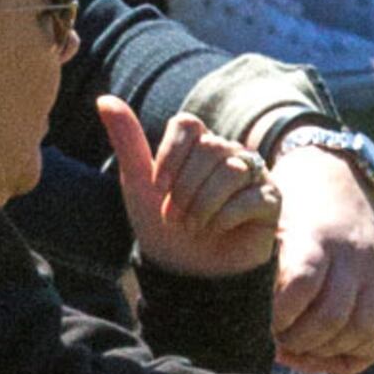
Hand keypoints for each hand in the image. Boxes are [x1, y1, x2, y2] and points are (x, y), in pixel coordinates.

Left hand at [99, 92, 278, 282]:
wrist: (186, 274)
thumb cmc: (162, 227)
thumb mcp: (138, 184)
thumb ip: (126, 140)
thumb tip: (103, 99)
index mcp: (198, 143)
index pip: (187, 124)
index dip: (170, 156)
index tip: (158, 187)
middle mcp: (228, 152)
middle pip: (210, 148)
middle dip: (184, 190)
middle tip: (176, 217)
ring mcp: (252, 174)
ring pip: (231, 170)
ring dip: (202, 206)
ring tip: (194, 227)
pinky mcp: (270, 200)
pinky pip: (250, 197)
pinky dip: (224, 219)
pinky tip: (217, 231)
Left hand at [269, 138, 373, 373]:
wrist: (337, 175)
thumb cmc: (291, 205)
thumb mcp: (272, 221)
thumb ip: (263, 262)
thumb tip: (245, 312)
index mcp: (316, 237)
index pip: (302, 285)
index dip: (281, 314)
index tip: (265, 323)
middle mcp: (352, 255)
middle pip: (332, 316)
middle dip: (301, 340)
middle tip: (279, 342)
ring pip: (361, 328)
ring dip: (329, 349)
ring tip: (304, 347)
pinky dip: (358, 344)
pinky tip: (331, 344)